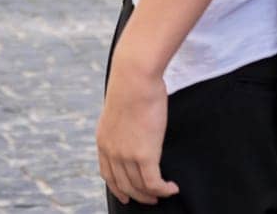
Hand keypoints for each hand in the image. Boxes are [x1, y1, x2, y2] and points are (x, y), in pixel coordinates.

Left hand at [97, 57, 178, 205]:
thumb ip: (123, 124)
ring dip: (153, 194)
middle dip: (138, 196)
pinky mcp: (144, 154)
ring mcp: (126, 154)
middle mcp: (111, 151)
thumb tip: (135, 128)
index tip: (126, 196)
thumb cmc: (132, 85)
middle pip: (124, 185)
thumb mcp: (120, 108)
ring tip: (165, 193)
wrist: (134, 77)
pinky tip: (173, 188)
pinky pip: (154, 183)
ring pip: (139, 187)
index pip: (107, 174)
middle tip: (152, 199)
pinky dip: (164, 190)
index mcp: (103, 140)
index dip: (117, 188)